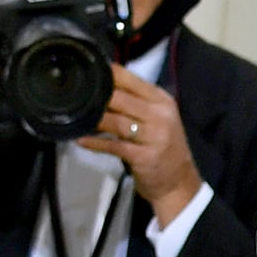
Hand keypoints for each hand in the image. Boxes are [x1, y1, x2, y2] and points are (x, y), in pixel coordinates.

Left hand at [82, 67, 199, 225]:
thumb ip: (137, 101)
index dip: (107, 75)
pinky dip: (95, 142)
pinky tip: (81, 139)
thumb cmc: (163, 145)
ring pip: (116, 121)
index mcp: (161, 101)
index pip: (130, 80)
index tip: (88, 73)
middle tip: (77, 97)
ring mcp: (153, 137)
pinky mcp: (143, 157)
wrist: (179, 182)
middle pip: (120, 98)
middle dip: (97, 98)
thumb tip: (103, 84)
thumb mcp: (158, 117)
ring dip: (94, 119)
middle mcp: (159, 116)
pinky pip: (113, 145)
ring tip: (76, 117)